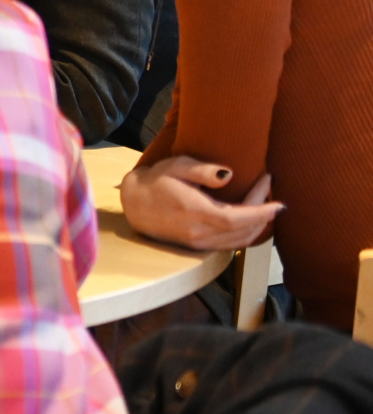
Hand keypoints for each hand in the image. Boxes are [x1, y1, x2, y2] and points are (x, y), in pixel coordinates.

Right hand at [118, 155, 282, 252]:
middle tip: (269, 190)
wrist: (134, 203)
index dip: (262, 212)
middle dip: (263, 213)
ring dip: (258, 226)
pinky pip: (231, 244)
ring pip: (240, 241)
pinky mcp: (198, 246)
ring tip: (265, 204)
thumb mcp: (176, 166)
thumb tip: (230, 175)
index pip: (238, 218)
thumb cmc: (156, 180)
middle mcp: (199, 233)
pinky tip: (250, 219)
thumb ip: (203, 170)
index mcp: (195, 212)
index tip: (280, 203)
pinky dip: (246, 234)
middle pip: (244, 230)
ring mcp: (198, 243)